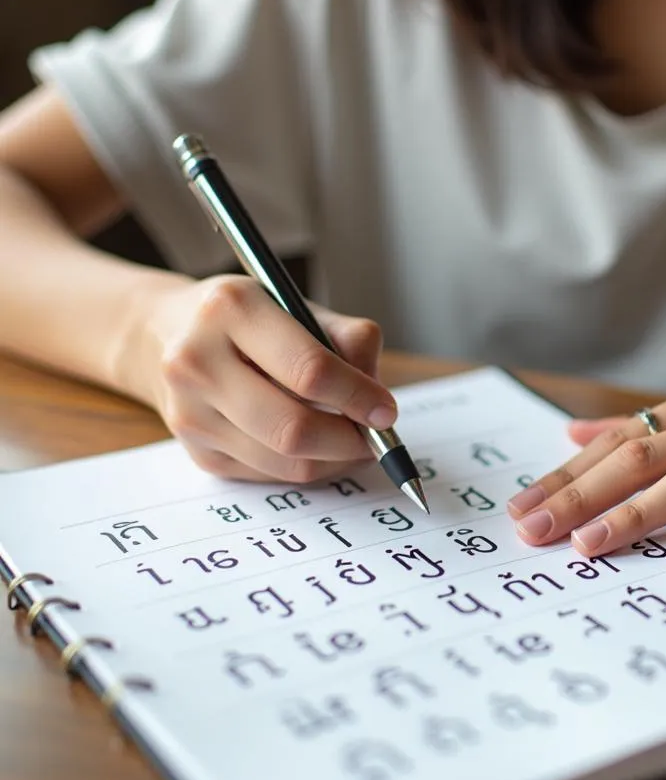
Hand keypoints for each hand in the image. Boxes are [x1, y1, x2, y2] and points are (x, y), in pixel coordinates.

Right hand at [123, 274, 395, 482]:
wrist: (164, 333)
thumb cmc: (249, 318)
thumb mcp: (298, 304)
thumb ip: (348, 338)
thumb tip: (377, 399)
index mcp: (231, 308)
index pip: (308, 369)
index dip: (357, 396)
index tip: (386, 410)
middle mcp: (198, 361)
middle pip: (292, 428)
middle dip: (348, 441)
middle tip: (376, 437)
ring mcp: (190, 413)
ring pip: (283, 462)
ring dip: (333, 460)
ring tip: (354, 441)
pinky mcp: (196, 452)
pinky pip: (268, 475)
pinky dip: (305, 466)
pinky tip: (317, 445)